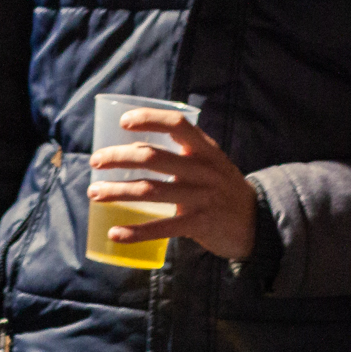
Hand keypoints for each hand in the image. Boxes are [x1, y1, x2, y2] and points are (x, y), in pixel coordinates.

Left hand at [87, 109, 257, 260]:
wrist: (257, 223)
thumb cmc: (223, 188)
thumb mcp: (210, 163)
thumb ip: (180, 153)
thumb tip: (132, 147)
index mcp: (205, 149)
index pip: (176, 124)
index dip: (149, 119)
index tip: (124, 122)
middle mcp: (203, 170)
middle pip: (153, 157)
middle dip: (118, 157)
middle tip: (95, 161)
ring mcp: (201, 197)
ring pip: (150, 191)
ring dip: (117, 191)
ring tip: (94, 193)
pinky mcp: (199, 224)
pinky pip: (161, 227)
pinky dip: (136, 231)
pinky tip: (114, 232)